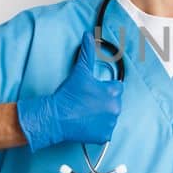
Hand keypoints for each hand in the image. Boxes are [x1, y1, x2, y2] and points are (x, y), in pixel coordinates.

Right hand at [16, 34, 123, 150]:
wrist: (56, 116)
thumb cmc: (68, 94)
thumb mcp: (80, 71)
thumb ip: (87, 52)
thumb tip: (88, 35)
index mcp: (113, 92)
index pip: (116, 87)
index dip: (104, 88)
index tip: (93, 92)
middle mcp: (115, 108)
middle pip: (114, 102)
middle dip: (104, 102)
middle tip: (87, 103)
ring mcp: (110, 123)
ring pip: (110, 117)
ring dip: (102, 115)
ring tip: (85, 113)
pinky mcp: (104, 136)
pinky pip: (106, 132)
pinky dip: (98, 129)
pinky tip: (87, 124)